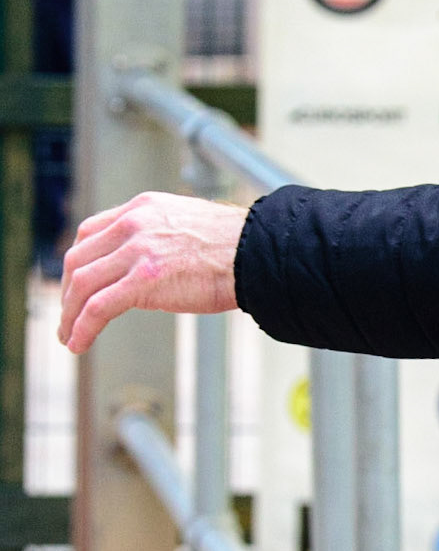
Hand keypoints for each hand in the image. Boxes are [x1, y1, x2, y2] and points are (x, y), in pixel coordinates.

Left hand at [59, 192, 246, 353]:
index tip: (78, 285)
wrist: (258, 254)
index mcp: (143, 208)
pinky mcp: (144, 280)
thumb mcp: (188, 227)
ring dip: (70, 314)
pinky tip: (79, 343)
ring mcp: (137, 250)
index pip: (90, 231)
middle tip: (69, 316)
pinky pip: (98, 306)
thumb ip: (161, 237)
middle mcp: (133, 223)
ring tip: (69, 336)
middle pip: (78, 258)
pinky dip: (82, 327)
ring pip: (82, 284)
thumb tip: (153, 264)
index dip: (78, 261)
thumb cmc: (237, 248)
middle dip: (67, 292)